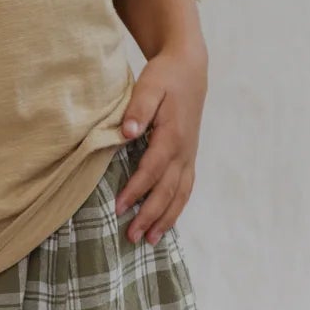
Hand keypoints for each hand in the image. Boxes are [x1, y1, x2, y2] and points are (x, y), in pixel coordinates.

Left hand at [115, 45, 207, 243]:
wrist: (189, 69)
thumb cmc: (165, 77)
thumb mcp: (150, 85)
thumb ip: (138, 109)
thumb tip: (127, 132)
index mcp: (172, 135)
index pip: (152, 170)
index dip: (136, 190)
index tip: (119, 207)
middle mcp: (184, 151)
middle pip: (168, 190)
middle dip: (150, 215)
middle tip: (132, 236)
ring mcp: (189, 156)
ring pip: (180, 195)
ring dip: (165, 219)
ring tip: (150, 239)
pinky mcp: (189, 157)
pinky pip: (185, 189)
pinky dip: (176, 209)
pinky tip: (165, 224)